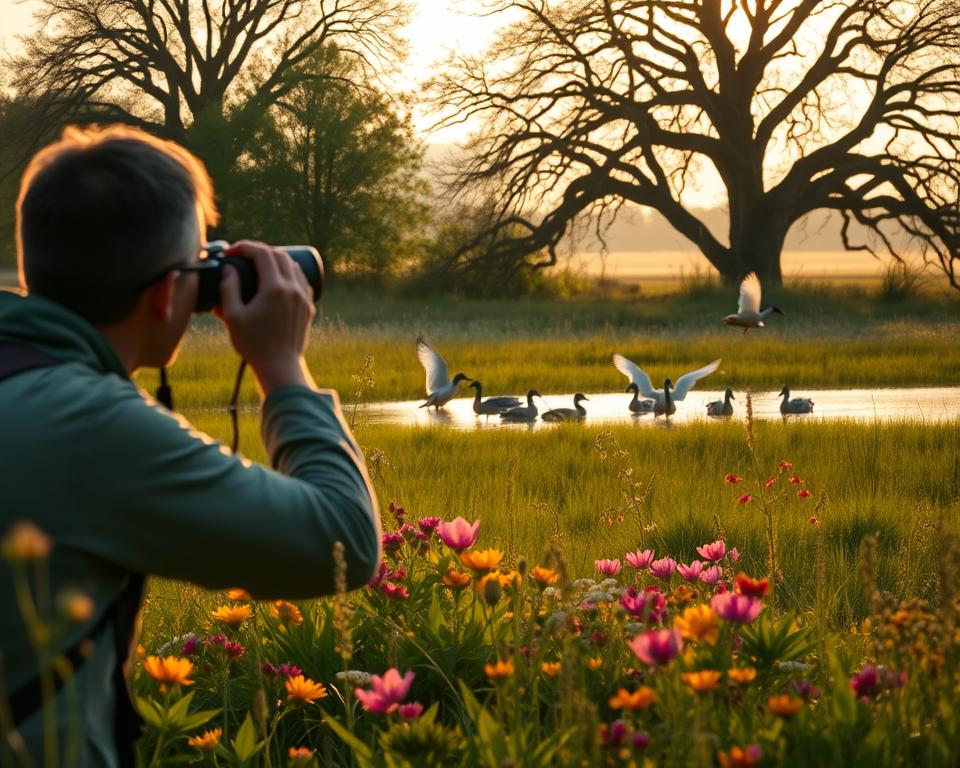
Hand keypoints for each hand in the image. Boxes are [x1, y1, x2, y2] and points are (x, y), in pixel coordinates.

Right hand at [214, 240, 316, 394]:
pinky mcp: (308, 307)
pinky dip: (289, 274)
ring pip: (293, 266)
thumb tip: (228, 269)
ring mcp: (303, 298)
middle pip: (279, 255)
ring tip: (259, 267)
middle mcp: (293, 289)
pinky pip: (301, 281)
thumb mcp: (233, 316)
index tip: (231, 253)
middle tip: (243, 257)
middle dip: (259, 251)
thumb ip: (228, 288)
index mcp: (275, 288)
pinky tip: (278, 280)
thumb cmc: (254, 344)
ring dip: (276, 260)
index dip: (245, 247)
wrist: (280, 366)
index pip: (262, 253)